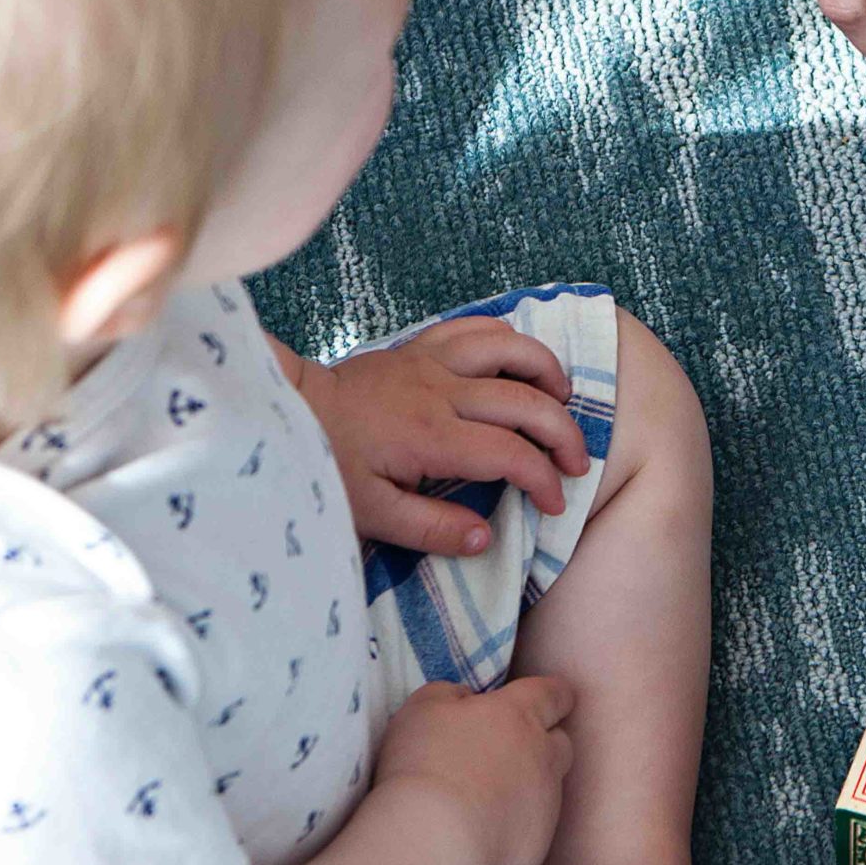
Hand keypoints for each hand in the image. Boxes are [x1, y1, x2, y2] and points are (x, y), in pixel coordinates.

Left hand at [290, 320, 590, 555]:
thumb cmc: (326, 466)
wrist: (287, 411)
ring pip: (510, 348)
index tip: (554, 503)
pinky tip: (521, 362)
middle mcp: (440, 392)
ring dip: (547, 371)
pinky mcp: (420, 346)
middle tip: (577, 463)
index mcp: (430, 437)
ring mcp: (432, 362)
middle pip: (526, 401)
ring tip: (563, 401)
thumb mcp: (370, 514)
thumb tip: (486, 538)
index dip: (544, 480)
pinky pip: (477, 326)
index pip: (510, 455)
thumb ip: (431, 529)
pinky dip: (510, 338)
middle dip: (564, 433)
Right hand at [374, 678, 576, 864]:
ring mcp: (546, 803)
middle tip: (509, 753)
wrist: (432, 840)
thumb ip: (451, 694)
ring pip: (550, 787)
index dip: (553, 695)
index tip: (547, 700)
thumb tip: (466, 699)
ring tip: (489, 799)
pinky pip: (534, 829)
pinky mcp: (539, 844)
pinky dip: (515, 827)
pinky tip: (483, 835)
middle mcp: (543, 756)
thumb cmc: (423, 764)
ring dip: (528, 787)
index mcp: (520, 715)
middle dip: (544, 743)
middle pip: (561, 742)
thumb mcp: (423, 708)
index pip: (555, 694)